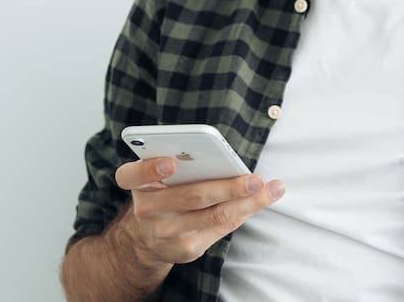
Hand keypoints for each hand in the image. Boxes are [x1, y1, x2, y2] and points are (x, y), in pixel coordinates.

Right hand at [114, 157, 285, 266]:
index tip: (171, 162)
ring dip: (249, 201)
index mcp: (139, 185)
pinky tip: (262, 200)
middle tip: (255, 179)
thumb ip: (178, 163)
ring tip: (271, 188)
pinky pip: (222, 228)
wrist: (149, 240)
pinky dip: (245, 211)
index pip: (132, 175)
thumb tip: (220, 154)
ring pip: (215, 215)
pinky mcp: (186, 249)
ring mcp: (167, 233)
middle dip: (228, 187)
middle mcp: (148, 210)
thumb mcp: (158, 178)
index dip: (150, 168)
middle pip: (192, 196)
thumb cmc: (163, 195)